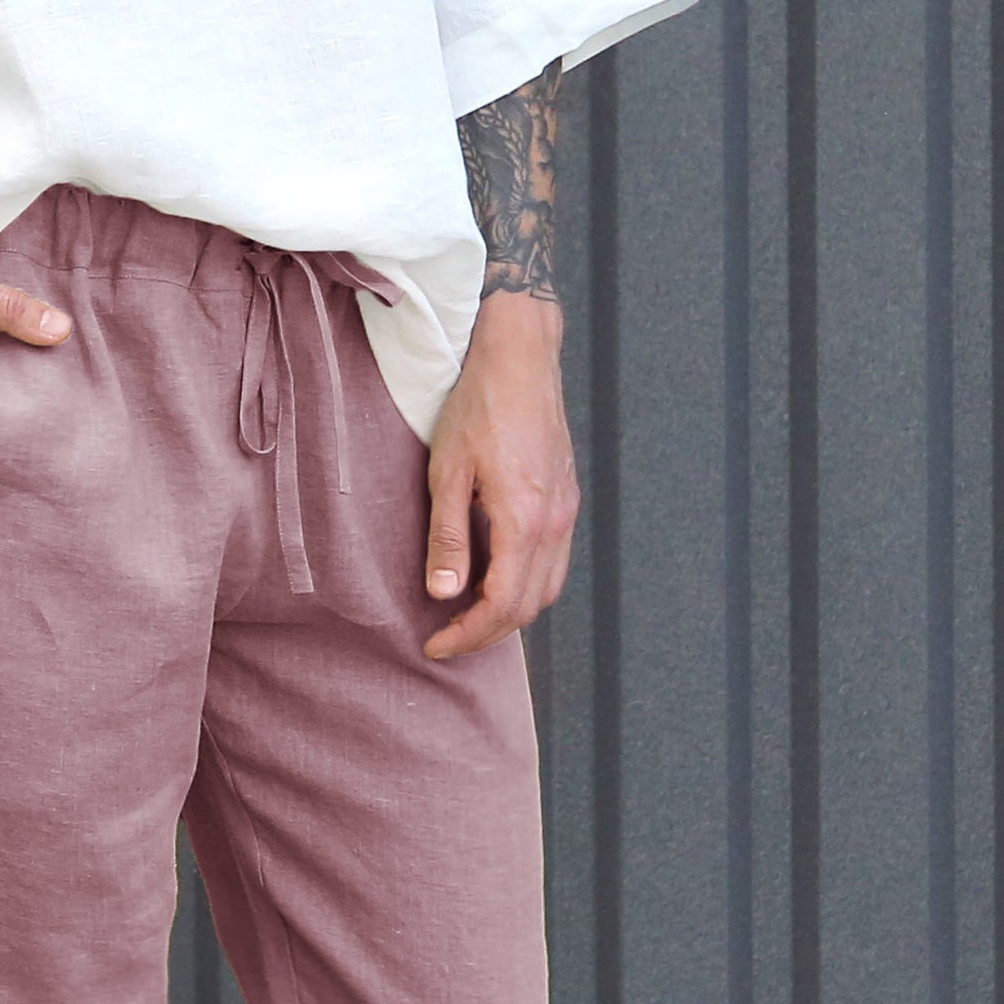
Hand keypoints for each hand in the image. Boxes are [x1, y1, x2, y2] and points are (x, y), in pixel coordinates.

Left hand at [421, 292, 576, 660]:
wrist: (520, 357)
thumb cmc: (478, 407)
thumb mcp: (447, 473)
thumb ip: (448, 538)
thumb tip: (443, 594)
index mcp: (525, 520)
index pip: (502, 606)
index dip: (468, 636)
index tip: (436, 646)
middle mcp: (555, 522)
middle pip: (530, 606)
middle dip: (488, 632)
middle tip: (447, 638)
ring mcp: (567, 510)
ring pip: (547, 587)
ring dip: (511, 611)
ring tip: (469, 615)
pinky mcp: (567, 497)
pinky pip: (554, 560)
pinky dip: (527, 583)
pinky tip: (496, 575)